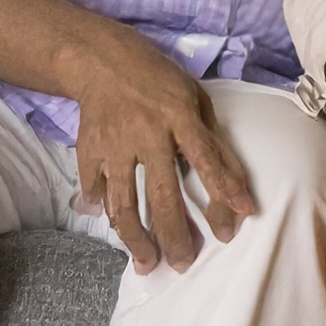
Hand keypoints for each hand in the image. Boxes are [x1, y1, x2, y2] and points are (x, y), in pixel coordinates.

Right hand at [69, 33, 257, 274]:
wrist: (103, 61)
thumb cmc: (160, 82)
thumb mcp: (196, 100)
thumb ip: (213, 143)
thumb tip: (235, 192)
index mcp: (179, 115)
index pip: (206, 158)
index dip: (222, 190)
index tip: (237, 221)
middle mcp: (147, 132)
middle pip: (162, 194)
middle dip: (175, 234)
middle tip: (183, 264)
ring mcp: (114, 144)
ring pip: (123, 203)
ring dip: (136, 238)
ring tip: (147, 262)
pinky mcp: (88, 150)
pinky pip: (96, 190)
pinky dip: (105, 213)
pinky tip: (117, 228)